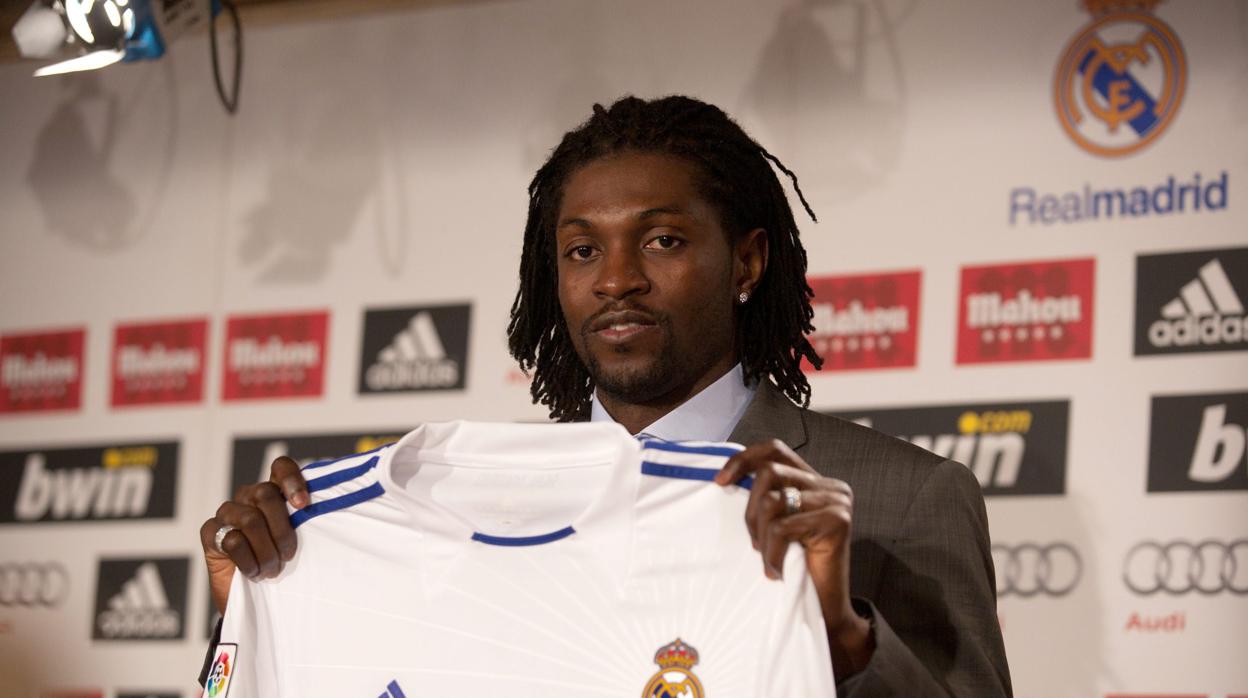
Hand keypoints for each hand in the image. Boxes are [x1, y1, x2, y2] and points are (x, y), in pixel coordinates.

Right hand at [198, 456, 308, 614]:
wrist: (255, 600)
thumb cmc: (283, 565)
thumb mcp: (301, 543)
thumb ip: (307, 522)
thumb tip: (330, 509)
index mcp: (274, 491)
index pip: (280, 467)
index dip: (292, 480)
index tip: (303, 505)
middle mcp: (249, 496)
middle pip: (266, 494)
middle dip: (282, 530)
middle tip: (289, 556)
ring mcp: (227, 512)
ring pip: (250, 519)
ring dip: (266, 551)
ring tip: (272, 570)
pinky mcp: (209, 532)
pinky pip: (231, 540)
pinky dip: (248, 561)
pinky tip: (253, 573)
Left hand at [715, 439, 873, 677]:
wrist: (826, 609)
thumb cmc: (796, 568)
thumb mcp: (776, 526)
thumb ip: (766, 499)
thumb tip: (726, 479)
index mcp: (815, 481)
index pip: (776, 450)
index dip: (745, 459)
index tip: (720, 481)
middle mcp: (830, 485)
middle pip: (769, 472)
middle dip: (750, 508)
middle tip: (754, 542)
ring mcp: (837, 500)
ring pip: (772, 500)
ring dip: (761, 534)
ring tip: (767, 557)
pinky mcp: (838, 521)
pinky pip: (783, 528)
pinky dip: (772, 552)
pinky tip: (777, 570)